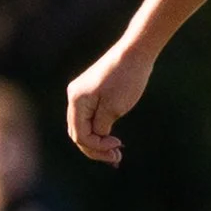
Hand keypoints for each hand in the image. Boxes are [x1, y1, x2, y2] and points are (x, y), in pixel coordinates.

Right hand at [66, 42, 154, 165]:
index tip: (118, 148)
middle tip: (116, 158)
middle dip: (96, 148)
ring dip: (98, 140)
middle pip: (78, 132)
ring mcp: (81, 93)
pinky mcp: (91, 91)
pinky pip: (90, 115)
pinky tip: (112, 137)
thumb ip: (101, 126)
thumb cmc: (127, 79)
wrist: (136, 52)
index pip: (80, 135)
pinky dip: (100, 128)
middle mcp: (74, 97)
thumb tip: (97, 137)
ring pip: (84, 125)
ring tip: (116, 152)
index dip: (97, 147)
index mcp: (77, 101)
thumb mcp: (114, 108)